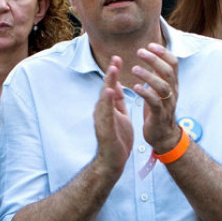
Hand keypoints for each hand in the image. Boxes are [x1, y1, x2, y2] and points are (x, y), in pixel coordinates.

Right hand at [93, 56, 132, 174]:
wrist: (113, 161)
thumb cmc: (117, 139)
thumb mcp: (120, 116)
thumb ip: (117, 102)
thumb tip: (114, 86)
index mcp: (108, 108)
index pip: (110, 86)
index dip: (114, 73)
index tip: (117, 59)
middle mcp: (102, 111)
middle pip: (106, 88)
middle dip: (111, 73)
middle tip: (115, 58)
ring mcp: (101, 119)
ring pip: (104, 98)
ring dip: (108, 83)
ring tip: (112, 69)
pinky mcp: (104, 128)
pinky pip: (105, 112)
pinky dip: (106, 101)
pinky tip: (109, 91)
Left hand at [132, 43, 181, 152]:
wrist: (164, 136)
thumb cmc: (159, 110)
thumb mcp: (160, 90)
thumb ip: (158, 74)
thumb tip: (153, 55)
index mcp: (172, 84)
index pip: (173, 64)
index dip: (163, 53)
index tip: (150, 45)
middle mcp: (173, 92)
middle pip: (168, 72)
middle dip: (155, 60)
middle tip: (140, 52)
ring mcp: (167, 104)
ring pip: (163, 86)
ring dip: (148, 76)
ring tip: (134, 69)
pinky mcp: (160, 115)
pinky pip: (155, 103)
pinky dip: (146, 93)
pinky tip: (135, 87)